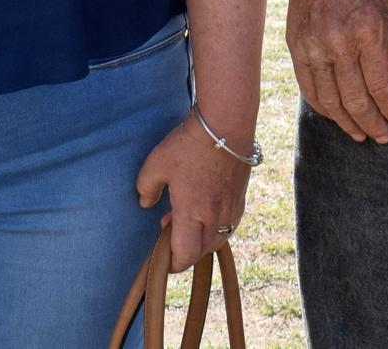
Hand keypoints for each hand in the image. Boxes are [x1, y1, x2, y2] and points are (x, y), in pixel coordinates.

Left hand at [135, 114, 249, 270]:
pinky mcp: (241, 197)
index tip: (162, 258)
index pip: (184, 255)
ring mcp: (231, 208)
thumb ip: (146, 188)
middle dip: (184, 250)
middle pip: (201, 252)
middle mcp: (214, 217)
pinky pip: (229, 224)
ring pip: (218, 240)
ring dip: (201, 238)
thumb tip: (145, 204)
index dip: (172, 263)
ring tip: (186, 217)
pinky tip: (206, 208)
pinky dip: (216, 226)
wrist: (226, 124)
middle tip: (169, 230)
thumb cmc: (189, 144)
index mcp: (192, 214)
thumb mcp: (156, 164)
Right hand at [279, 0, 387, 142]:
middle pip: (356, 100)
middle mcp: (338, 43)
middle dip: (373, 124)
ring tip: (361, 135)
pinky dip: (323, 107)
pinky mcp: (296, 47)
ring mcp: (313, 47)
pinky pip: (309, 88)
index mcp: (367, 32)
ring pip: (331, 100)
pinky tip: (336, 115)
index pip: (382, 86)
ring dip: (347, 123)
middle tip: (384, 137)